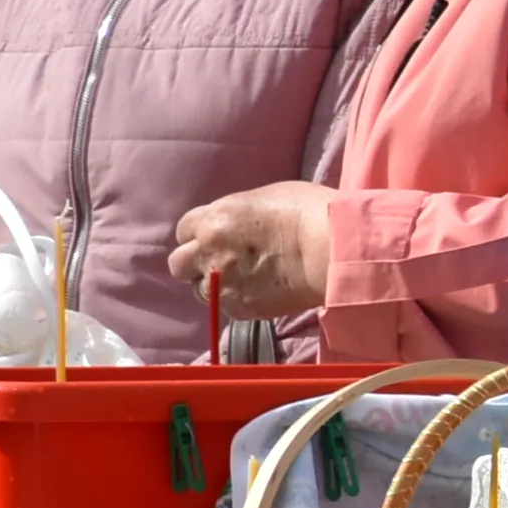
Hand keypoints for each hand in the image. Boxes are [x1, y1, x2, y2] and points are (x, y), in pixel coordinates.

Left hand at [169, 181, 334, 316]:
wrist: (329, 251)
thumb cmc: (307, 213)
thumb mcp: (263, 198)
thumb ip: (236, 215)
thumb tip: (232, 227)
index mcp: (213, 220)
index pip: (183, 230)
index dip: (200, 234)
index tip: (215, 238)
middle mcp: (209, 253)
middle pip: (178, 264)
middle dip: (195, 262)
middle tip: (219, 262)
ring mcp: (222, 284)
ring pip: (200, 291)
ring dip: (215, 285)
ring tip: (242, 280)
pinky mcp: (240, 308)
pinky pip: (226, 308)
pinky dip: (237, 301)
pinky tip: (258, 292)